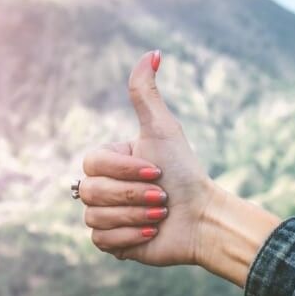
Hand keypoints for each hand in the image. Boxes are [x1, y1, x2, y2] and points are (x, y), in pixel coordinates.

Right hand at [78, 51, 280, 285]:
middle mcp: (100, 187)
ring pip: (95, 217)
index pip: (92, 163)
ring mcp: (103, 215)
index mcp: (106, 161)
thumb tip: (152, 52)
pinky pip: (101, 241)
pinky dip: (130, 236)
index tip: (156, 171)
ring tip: (160, 215)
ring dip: (135, 216)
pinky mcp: (110, 243)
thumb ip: (146, 93)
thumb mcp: (162, 129)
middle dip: (132, 195)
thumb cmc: (184, 171)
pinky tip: (152, 231)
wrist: (203, 217)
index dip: (123, 170)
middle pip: (91, 192)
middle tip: (162, 197)